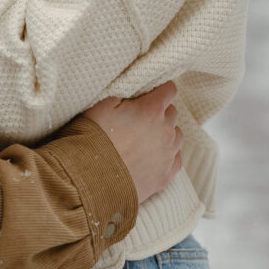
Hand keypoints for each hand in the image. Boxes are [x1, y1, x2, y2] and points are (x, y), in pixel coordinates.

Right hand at [84, 82, 182, 203]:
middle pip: (173, 113)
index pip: (169, 90)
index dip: (160, 89)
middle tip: (142, 117)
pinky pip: (176, 158)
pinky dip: (168, 154)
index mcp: (151, 109)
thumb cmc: (94, 139)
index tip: (152, 93)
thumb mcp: (102, 106)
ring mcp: (168, 154)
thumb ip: (123, 96)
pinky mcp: (165, 175)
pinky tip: (155, 156)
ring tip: (148, 138)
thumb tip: (133, 96)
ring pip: (177, 135)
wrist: (91, 179)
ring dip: (167, 133)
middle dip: (161, 111)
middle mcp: (165, 130)